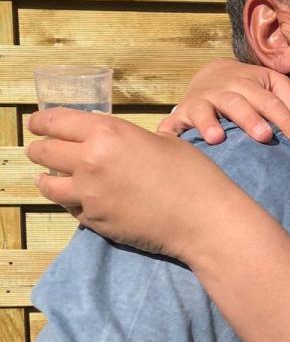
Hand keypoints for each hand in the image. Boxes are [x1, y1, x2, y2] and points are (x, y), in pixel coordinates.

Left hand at [26, 108, 232, 259]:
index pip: (56, 121)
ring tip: (48, 178)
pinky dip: (71, 201)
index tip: (35, 123)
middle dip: (38, 149)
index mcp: (108, 133)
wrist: (203, 219)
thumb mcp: (161, 141)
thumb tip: (113, 144)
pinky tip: (79, 199)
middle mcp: (90, 161)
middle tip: (38, 150)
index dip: (41, 121)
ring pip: (48, 185)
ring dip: (47, 179)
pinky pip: (71, 208)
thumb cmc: (193, 174)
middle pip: (44, 152)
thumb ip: (127, 140)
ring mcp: (89, 195)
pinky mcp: (95, 221)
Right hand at [158, 57, 289, 147]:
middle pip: (237, 104)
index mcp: (249, 82)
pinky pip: (172, 125)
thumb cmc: (251, 89)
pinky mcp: (180, 116)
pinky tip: (170, 144)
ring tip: (217, 139)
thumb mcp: (273, 84)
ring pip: (203, 111)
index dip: (287, 120)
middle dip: (250, 120)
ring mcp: (199, 103)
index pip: (271, 101)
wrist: (212, 76)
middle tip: (265, 137)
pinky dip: (169, 133)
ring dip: (208, 124)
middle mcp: (222, 91)